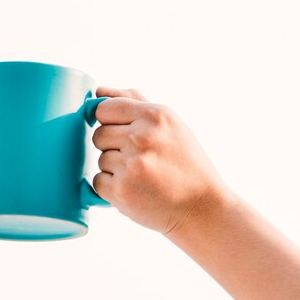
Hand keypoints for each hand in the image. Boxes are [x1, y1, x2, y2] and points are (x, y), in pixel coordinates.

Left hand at [92, 86, 231, 235]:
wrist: (202, 208)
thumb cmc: (185, 163)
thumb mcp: (170, 124)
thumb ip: (132, 102)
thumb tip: (98, 91)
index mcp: (155, 115)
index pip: (104, 109)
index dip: (109, 122)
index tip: (123, 132)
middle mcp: (142, 138)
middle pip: (99, 135)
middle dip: (113, 147)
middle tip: (140, 159)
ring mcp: (131, 165)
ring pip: (100, 159)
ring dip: (115, 169)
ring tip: (143, 176)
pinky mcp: (121, 191)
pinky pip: (98, 182)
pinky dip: (112, 188)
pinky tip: (136, 189)